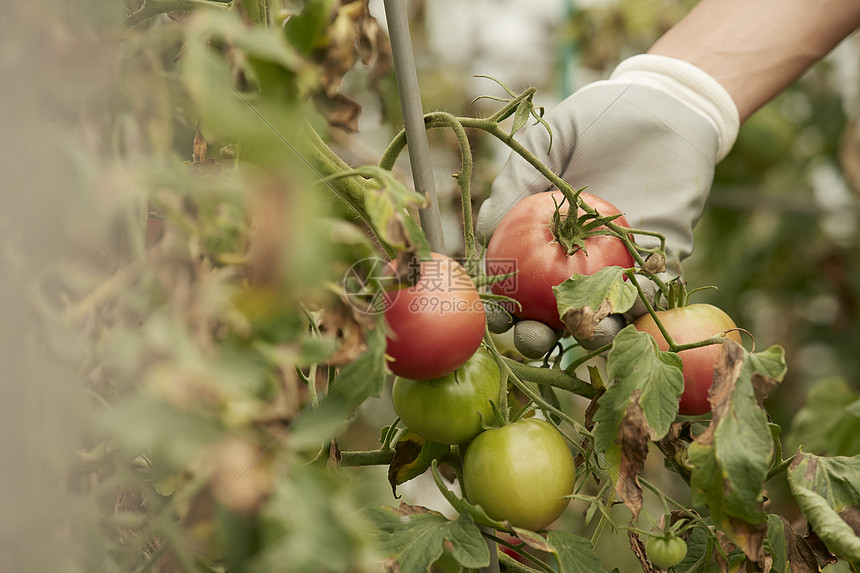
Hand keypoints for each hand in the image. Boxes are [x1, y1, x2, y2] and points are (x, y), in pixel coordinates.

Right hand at [478, 54, 739, 349]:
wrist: (661, 101)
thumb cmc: (595, 120)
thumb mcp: (544, 145)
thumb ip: (514, 185)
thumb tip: (480, 234)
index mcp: (544, 242)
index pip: (518, 287)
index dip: (505, 309)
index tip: (497, 319)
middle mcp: (579, 262)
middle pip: (555, 315)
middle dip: (542, 336)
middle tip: (533, 338)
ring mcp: (622, 265)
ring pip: (606, 313)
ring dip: (597, 331)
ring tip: (590, 333)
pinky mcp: (664, 257)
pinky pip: (655, 288)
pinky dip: (646, 300)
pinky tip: (635, 300)